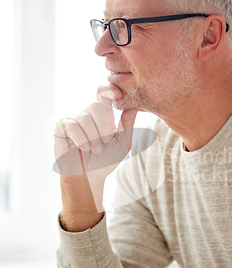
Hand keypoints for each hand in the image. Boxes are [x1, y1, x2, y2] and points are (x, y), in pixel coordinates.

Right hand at [54, 86, 136, 211]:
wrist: (89, 177)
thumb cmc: (106, 160)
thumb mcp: (123, 144)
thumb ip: (128, 125)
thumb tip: (134, 106)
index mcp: (104, 115)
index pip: (104, 93)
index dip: (109, 89)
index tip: (118, 94)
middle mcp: (88, 114)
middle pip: (96, 105)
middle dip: (103, 126)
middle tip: (105, 143)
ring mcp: (73, 119)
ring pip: (85, 117)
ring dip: (93, 137)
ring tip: (95, 150)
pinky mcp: (61, 127)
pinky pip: (71, 124)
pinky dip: (80, 138)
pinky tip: (84, 148)